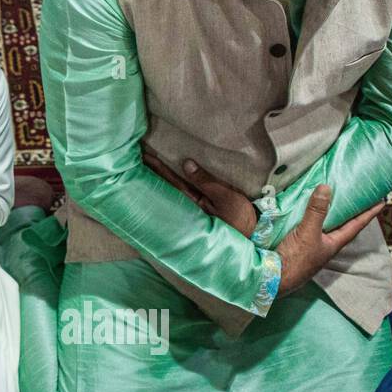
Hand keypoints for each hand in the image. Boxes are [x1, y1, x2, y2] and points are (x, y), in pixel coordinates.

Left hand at [142, 149, 256, 237]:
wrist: (252, 235)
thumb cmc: (238, 217)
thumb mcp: (224, 197)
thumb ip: (205, 181)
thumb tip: (186, 163)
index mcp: (191, 201)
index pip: (170, 180)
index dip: (158, 168)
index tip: (146, 156)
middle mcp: (188, 204)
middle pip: (167, 183)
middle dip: (154, 170)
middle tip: (139, 156)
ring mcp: (193, 206)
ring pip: (174, 187)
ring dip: (161, 175)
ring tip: (147, 163)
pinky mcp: (202, 206)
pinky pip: (183, 190)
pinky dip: (173, 182)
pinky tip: (166, 177)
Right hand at [276, 186, 385, 294]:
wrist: (274, 277)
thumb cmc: (296, 259)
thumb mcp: (308, 232)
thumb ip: (316, 211)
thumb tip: (326, 188)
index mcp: (335, 242)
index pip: (356, 224)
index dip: (368, 213)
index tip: (381, 202)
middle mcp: (326, 243)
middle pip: (342, 224)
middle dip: (350, 211)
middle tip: (356, 196)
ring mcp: (312, 244)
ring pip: (325, 225)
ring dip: (330, 212)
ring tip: (333, 199)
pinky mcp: (298, 243)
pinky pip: (309, 225)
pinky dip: (312, 215)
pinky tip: (305, 210)